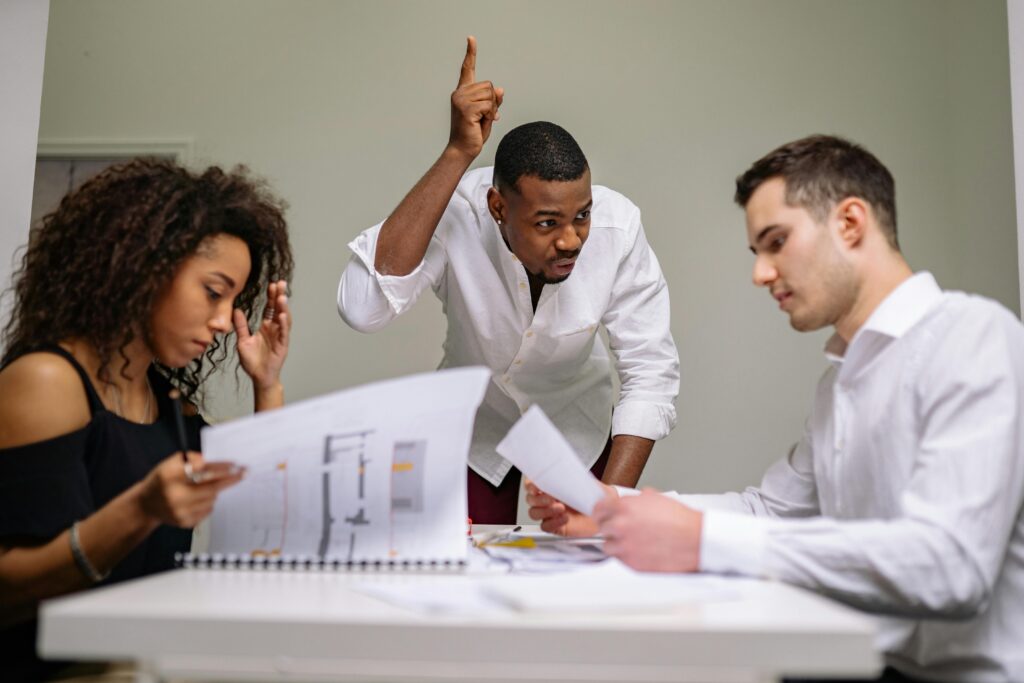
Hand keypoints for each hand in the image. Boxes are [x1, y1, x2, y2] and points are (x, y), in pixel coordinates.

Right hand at [138, 452, 244, 527]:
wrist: (146, 505)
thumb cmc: (163, 479)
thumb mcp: (172, 463)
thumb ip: (192, 459)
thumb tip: (216, 461)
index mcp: (170, 475)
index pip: (202, 470)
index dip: (221, 468)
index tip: (236, 465)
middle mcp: (175, 495)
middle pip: (212, 488)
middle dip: (230, 479)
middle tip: (244, 473)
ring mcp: (180, 511)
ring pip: (212, 499)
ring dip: (214, 491)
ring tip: (203, 487)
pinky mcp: (185, 523)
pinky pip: (208, 510)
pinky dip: (208, 502)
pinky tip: (197, 499)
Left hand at [236, 280, 290, 390]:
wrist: (258, 377)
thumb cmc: (252, 361)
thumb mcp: (242, 341)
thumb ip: (241, 326)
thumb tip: (236, 310)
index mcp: (266, 327)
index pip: (269, 308)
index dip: (271, 297)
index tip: (271, 284)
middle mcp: (274, 329)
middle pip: (278, 310)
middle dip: (280, 297)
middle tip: (281, 283)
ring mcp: (280, 337)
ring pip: (284, 319)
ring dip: (283, 308)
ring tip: (282, 297)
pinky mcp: (282, 346)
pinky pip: (284, 333)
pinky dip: (284, 324)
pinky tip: (282, 315)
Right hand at [447, 36, 503, 160]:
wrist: (462, 150)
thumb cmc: (473, 133)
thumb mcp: (487, 114)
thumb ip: (493, 101)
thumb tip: (501, 90)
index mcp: (463, 92)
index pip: (467, 68)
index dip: (471, 53)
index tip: (471, 38)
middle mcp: (459, 93)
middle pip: (489, 85)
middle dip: (492, 102)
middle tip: (483, 117)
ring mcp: (461, 100)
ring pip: (490, 95)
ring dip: (491, 109)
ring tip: (480, 121)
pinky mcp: (466, 109)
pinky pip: (489, 105)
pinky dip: (489, 115)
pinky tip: (480, 123)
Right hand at [525, 479, 615, 536]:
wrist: (606, 512)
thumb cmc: (596, 496)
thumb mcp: (585, 482)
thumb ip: (571, 478)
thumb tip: (561, 473)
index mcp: (552, 486)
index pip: (532, 484)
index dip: (530, 485)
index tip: (536, 486)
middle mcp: (549, 499)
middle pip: (530, 499)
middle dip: (538, 499)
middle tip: (551, 498)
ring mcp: (551, 513)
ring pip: (534, 513)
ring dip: (545, 510)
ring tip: (561, 508)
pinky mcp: (556, 526)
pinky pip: (545, 526)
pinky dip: (553, 522)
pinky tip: (564, 518)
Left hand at [594, 489, 702, 572]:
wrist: (695, 540)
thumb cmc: (680, 520)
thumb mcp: (656, 498)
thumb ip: (635, 499)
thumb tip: (628, 501)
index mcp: (625, 506)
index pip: (597, 509)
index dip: (602, 513)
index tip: (604, 516)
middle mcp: (621, 525)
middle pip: (601, 528)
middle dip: (610, 528)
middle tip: (623, 530)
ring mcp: (625, 546)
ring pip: (607, 546)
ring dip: (616, 544)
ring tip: (632, 542)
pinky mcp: (632, 563)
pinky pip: (619, 559)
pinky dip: (626, 556)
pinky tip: (640, 550)